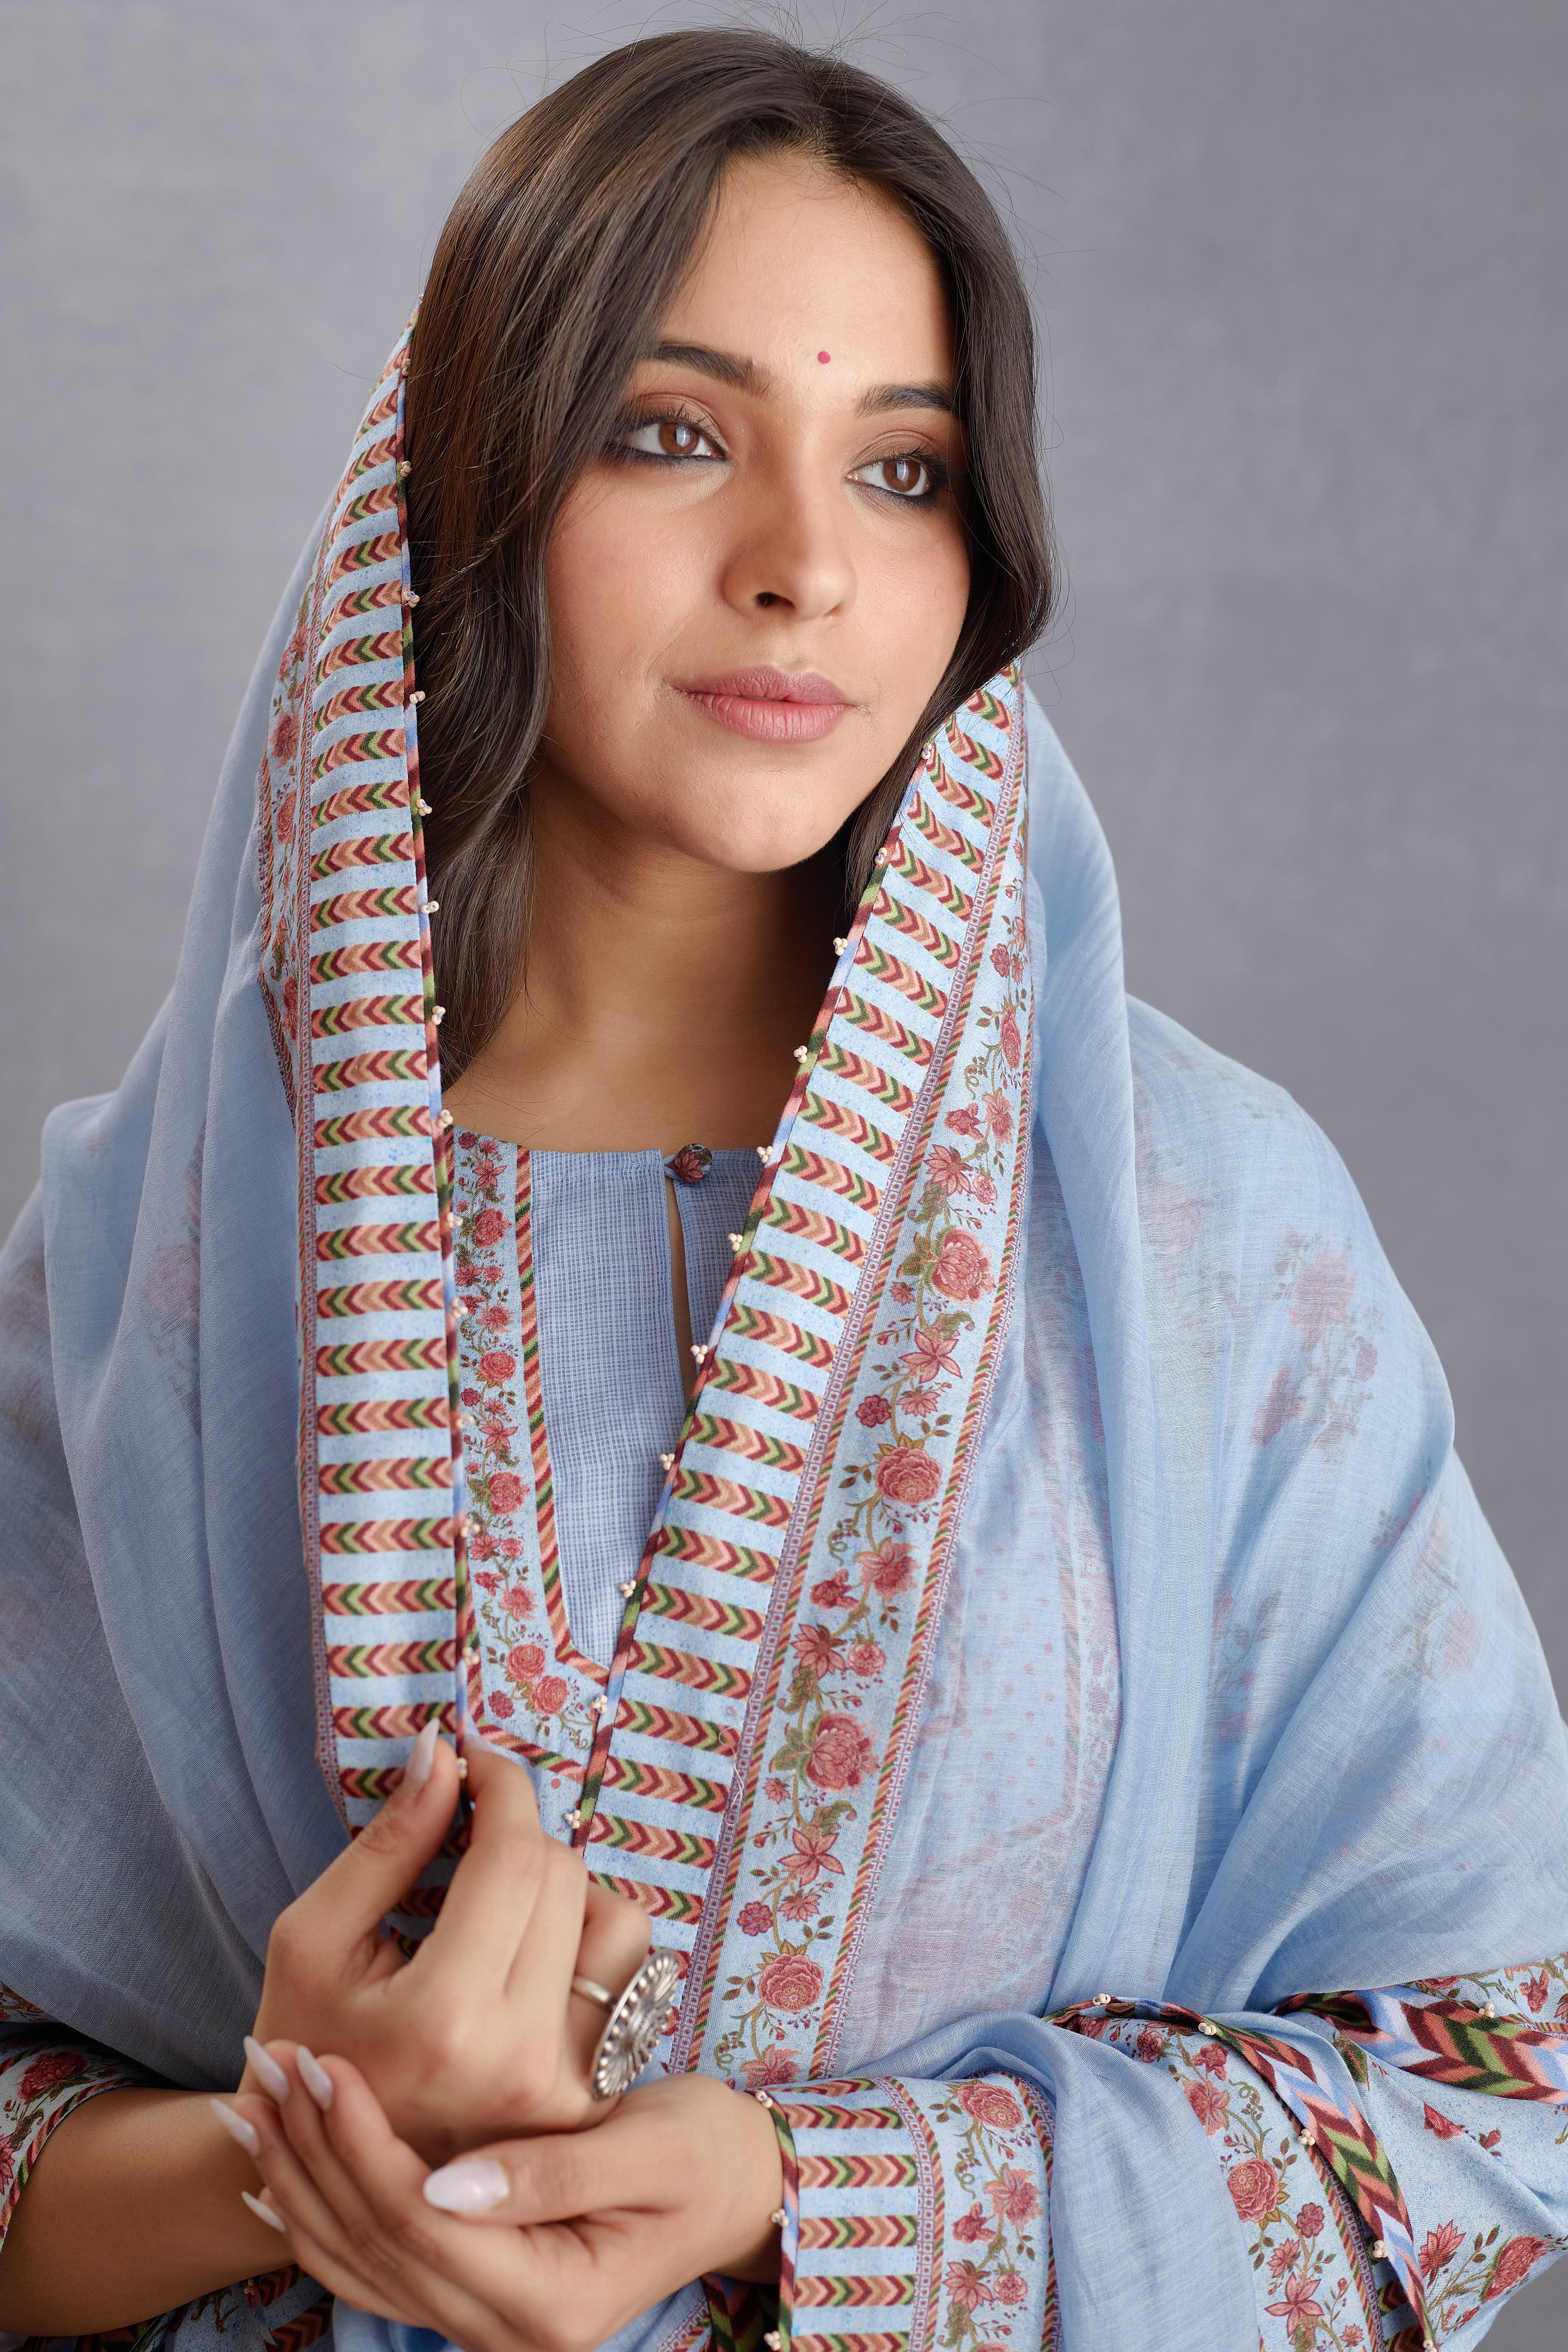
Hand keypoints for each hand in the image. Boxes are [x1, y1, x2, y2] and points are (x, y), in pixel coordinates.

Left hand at [235, 2046, 782, 2348]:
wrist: (737, 2191)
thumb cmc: (706, 2155)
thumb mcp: (650, 2151)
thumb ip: (553, 2174)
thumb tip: (446, 2183)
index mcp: (547, 2299)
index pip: (420, 2221)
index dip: (363, 2141)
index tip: (324, 2061)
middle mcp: (501, 2331)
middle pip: (373, 2243)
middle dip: (311, 2150)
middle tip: (268, 2061)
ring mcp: (480, 2323)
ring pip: (357, 2259)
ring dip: (297, 2178)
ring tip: (249, 2102)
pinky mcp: (469, 2295)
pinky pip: (370, 2267)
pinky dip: (316, 2219)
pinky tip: (274, 2176)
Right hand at [243, 1730, 649, 2160]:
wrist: (331, 2173)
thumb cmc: (306, 2046)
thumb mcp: (312, 1940)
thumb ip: (386, 1844)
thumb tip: (444, 1754)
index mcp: (446, 2020)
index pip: (515, 1856)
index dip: (501, 1786)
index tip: (474, 1760)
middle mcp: (525, 2060)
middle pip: (564, 1877)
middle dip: (518, 1835)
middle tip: (468, 1835)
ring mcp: (569, 2088)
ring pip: (617, 1922)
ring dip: (564, 1888)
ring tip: (500, 1904)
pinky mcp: (595, 2099)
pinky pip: (628, 1980)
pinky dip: (586, 1943)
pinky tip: (530, 1955)